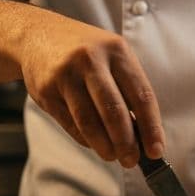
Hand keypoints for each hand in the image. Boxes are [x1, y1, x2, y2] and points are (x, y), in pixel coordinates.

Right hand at [18, 10, 164, 167]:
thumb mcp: (111, 56)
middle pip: (114, 110)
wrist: (38, 35)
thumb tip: (143, 134)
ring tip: (112, 156)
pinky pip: (70, 123)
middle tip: (131, 160)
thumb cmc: (85, 52)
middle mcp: (91, 59)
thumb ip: (127, 89)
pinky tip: (93, 143)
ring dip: (104, 146)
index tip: (156, 150)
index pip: (141, 94)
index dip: (151, 127)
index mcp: (116, 50)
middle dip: (126, 142)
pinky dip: (85, 139)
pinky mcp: (46, 90)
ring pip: (89, 121)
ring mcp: (66, 74)